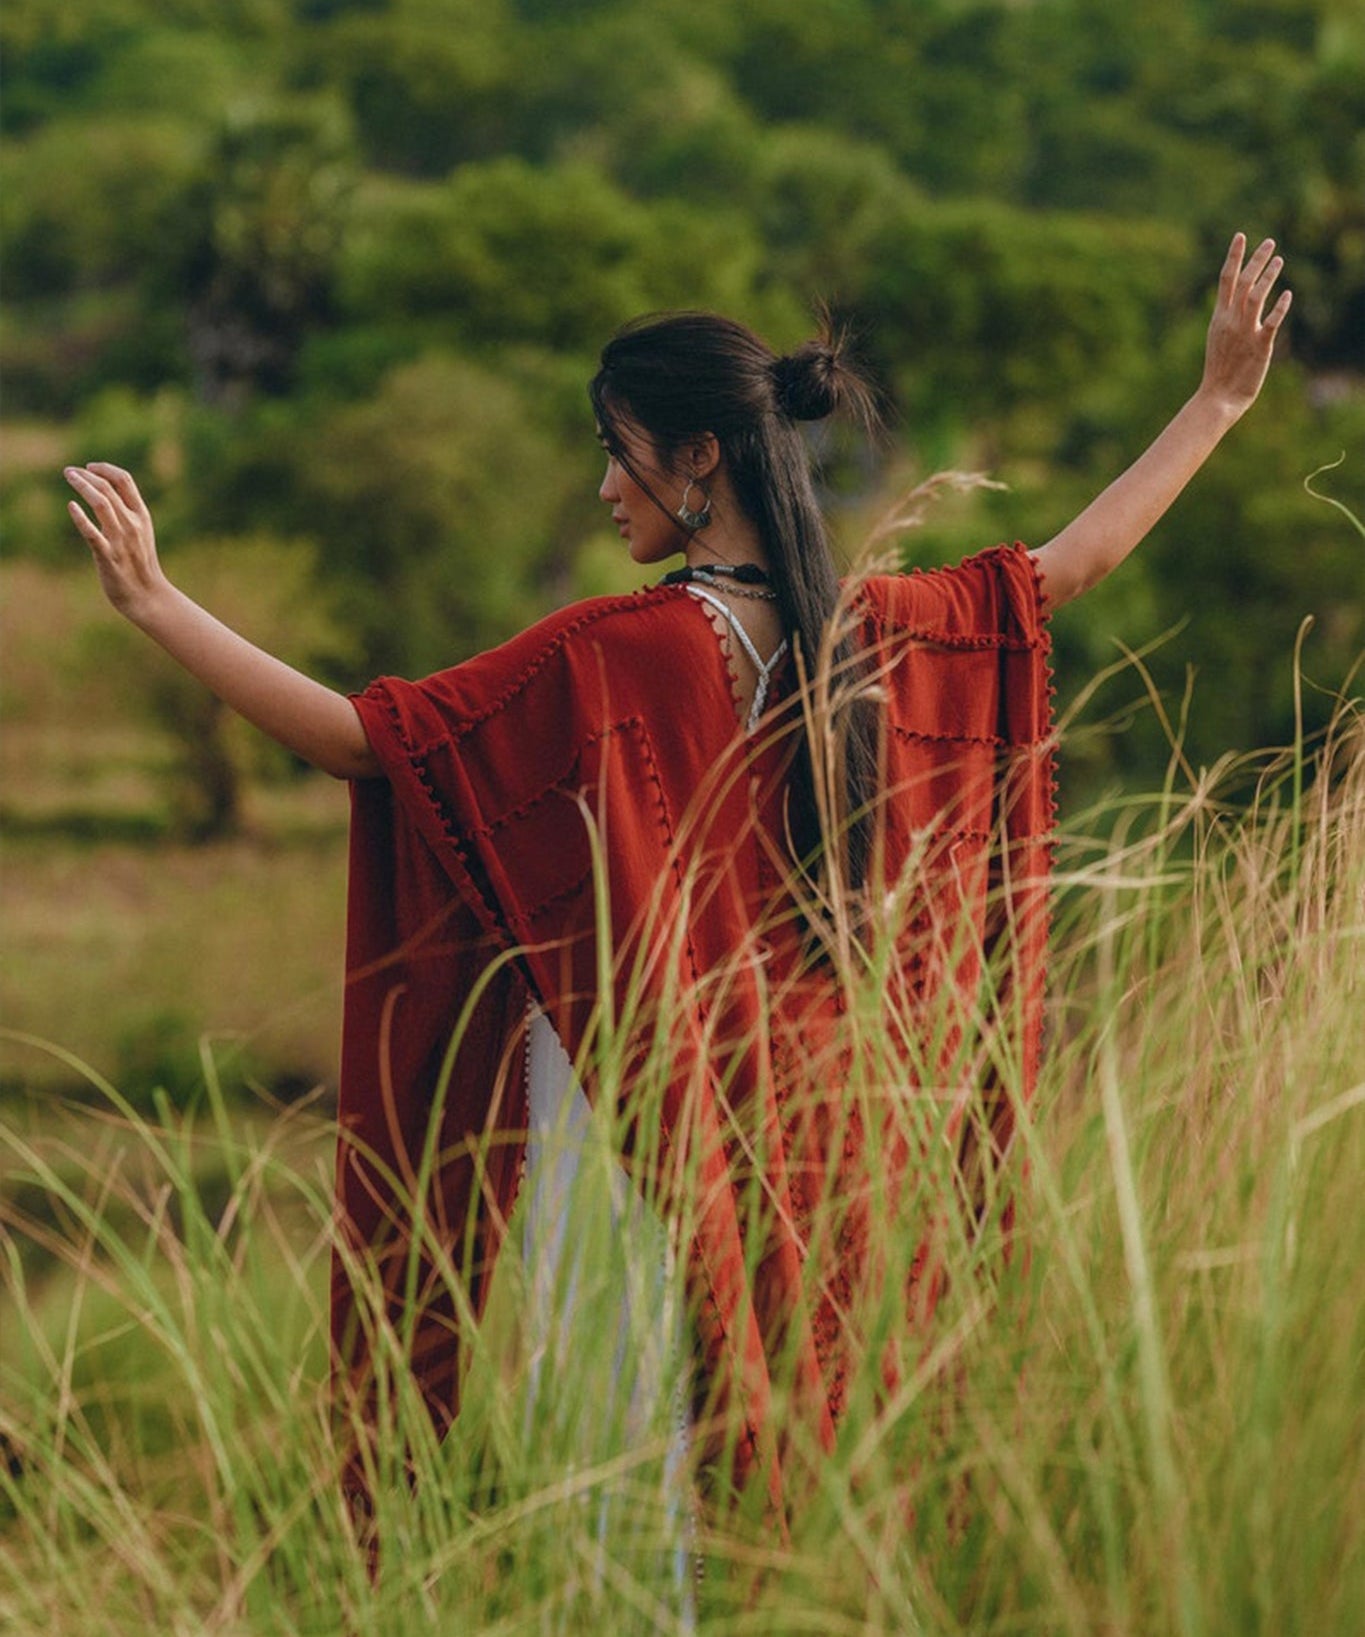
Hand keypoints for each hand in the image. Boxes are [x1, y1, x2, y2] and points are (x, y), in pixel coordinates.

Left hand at [65, 462, 169, 623]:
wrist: (147, 596)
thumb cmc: (140, 564)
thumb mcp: (141, 533)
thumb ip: (127, 513)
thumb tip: (106, 492)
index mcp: (142, 516)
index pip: (124, 480)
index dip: (105, 469)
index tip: (89, 467)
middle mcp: (132, 524)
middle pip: (107, 488)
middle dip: (86, 475)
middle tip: (69, 471)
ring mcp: (120, 540)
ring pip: (101, 503)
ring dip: (82, 486)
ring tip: (68, 477)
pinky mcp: (108, 556)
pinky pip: (92, 533)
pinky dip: (80, 518)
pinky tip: (71, 507)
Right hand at [1199, 233, 1291, 418]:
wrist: (1217, 397)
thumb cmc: (1219, 371)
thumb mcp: (1219, 339)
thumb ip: (1228, 320)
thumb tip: (1236, 305)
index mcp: (1219, 318)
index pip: (1225, 280)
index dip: (1233, 256)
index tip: (1240, 236)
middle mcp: (1230, 321)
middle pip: (1243, 282)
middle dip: (1256, 260)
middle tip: (1270, 242)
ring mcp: (1244, 332)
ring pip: (1256, 296)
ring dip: (1268, 276)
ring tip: (1280, 260)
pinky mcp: (1259, 346)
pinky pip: (1271, 322)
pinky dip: (1280, 307)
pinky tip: (1288, 294)